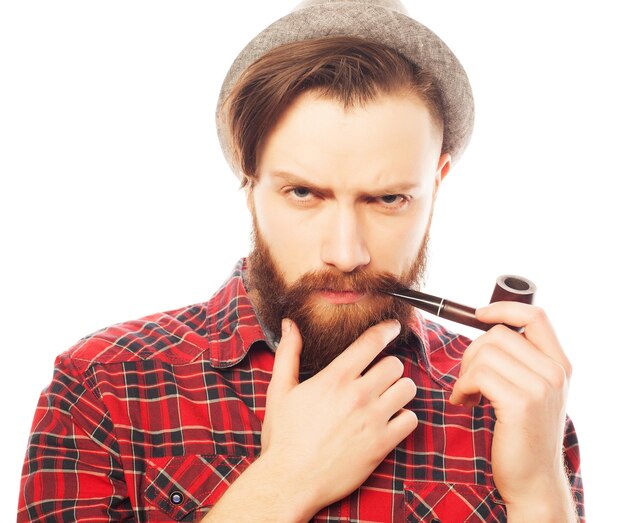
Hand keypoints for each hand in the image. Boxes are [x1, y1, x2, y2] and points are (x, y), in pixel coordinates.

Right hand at [260, 318, 417, 517]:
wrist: (291, 480)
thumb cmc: (284, 436)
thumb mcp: (280, 390)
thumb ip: (288, 353)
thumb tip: (290, 325)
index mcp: (335, 378)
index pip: (371, 342)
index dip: (387, 330)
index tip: (393, 328)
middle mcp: (358, 395)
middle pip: (395, 364)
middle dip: (388, 366)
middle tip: (379, 375)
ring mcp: (373, 420)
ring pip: (407, 389)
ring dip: (399, 389)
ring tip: (387, 396)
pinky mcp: (382, 444)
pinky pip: (410, 420)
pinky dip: (404, 418)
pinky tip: (389, 420)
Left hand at [450, 302, 575, 518]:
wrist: (533, 480)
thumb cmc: (523, 434)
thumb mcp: (532, 392)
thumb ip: (521, 361)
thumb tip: (486, 327)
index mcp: (560, 365)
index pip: (536, 316)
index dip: (503, 308)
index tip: (478, 315)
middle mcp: (555, 373)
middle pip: (498, 333)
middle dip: (471, 352)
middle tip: (468, 379)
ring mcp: (541, 387)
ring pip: (483, 353)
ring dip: (464, 373)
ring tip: (466, 394)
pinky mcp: (521, 403)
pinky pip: (477, 375)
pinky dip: (461, 387)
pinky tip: (463, 402)